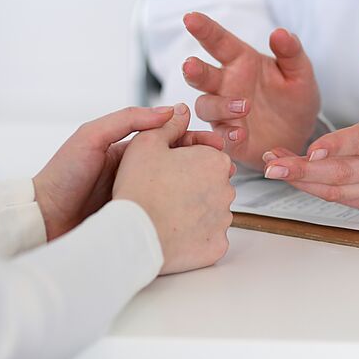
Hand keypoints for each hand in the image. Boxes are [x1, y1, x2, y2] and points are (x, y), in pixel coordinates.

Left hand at [33, 106, 223, 240]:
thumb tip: (168, 111)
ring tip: (220, 186)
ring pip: (176, 186)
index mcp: (127, 150)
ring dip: (199, 184)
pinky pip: (167, 211)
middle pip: (178, 162)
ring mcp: (139, 196)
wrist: (44, 220)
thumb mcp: (92, 136)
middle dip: (204, 161)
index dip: (194, 137)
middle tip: (225, 165)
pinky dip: (185, 209)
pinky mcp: (138, 219)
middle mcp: (136, 172)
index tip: (215, 141)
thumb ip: (127, 120)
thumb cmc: (62, 174)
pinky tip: (200, 210)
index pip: (169, 138)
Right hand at [114, 103, 235, 274]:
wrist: (132, 234)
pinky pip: (208, 239)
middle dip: (193, 186)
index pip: (207, 157)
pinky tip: (173, 234)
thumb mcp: (146, 143)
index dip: (185, 162)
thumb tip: (181, 110)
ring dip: (194, 212)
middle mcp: (226, 190)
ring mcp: (223, 221)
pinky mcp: (216, 247)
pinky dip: (194, 238)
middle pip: (211, 185)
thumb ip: (168, 124)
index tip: (166, 170)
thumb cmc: (138, 188)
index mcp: (215, 162)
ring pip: (211, 213)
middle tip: (164, 192)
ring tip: (166, 214)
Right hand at [182, 12, 320, 169]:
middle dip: (194, 71)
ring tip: (245, 106)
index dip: (204, 29)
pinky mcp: (230, 137)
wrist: (301, 133)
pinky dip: (228, 135)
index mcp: (241, 62)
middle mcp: (226, 85)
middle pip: (201, 75)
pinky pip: (221, 136)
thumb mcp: (300, 73)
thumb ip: (291, 53)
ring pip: (206, 106)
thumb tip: (280, 32)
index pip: (219, 42)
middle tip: (191, 66)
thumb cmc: (295, 97)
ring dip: (220, 105)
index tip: (190, 17)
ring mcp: (224, 112)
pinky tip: (240, 133)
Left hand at [261, 41, 358, 208]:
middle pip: (344, 172)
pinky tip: (291, 175)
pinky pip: (339, 198)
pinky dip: (313, 189)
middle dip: (305, 170)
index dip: (336, 147)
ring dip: (302, 181)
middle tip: (272, 165)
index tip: (310, 148)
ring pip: (337, 190)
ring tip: (272, 167)